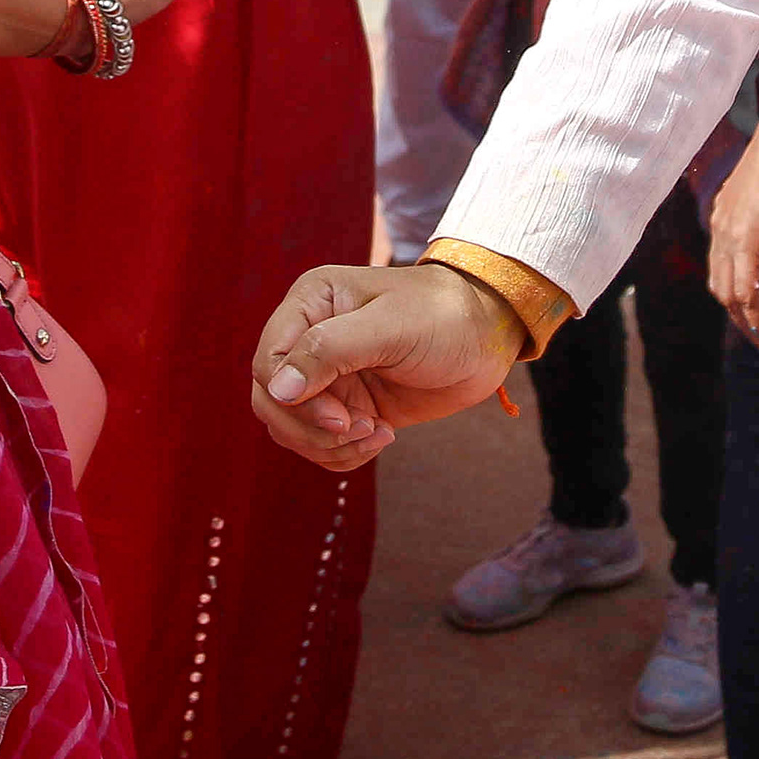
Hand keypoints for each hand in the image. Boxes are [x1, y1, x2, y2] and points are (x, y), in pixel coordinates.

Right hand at [252, 260, 522, 469]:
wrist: (489, 338)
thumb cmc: (443, 317)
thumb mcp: (389, 328)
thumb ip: (330, 351)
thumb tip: (276, 389)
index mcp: (311, 304)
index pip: (269, 362)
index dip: (294, 399)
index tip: (341, 418)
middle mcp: (310, 338)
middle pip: (273, 401)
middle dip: (312, 428)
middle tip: (361, 428)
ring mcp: (328, 375)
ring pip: (293, 429)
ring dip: (331, 445)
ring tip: (379, 433)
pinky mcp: (349, 406)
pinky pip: (322, 444)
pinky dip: (345, 454)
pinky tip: (383, 436)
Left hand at [707, 127, 758, 351]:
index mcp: (725, 220)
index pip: (722, 267)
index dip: (736, 294)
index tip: (754, 315)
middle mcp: (720, 230)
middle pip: (721, 285)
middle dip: (739, 317)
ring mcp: (730, 236)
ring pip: (731, 294)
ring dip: (750, 324)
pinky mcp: (748, 242)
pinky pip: (747, 289)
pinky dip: (757, 315)